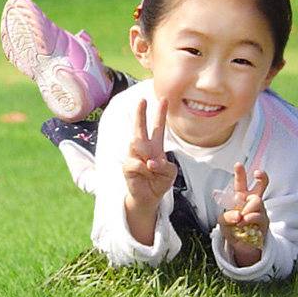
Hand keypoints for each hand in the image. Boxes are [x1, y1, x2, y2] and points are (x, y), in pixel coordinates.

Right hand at [124, 98, 176, 223]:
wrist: (149, 197)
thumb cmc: (159, 182)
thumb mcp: (170, 173)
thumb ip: (164, 165)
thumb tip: (150, 162)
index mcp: (155, 146)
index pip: (158, 126)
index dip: (161, 113)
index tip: (164, 98)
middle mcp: (143, 148)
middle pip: (140, 127)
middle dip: (140, 113)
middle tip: (142, 99)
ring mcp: (133, 156)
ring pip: (137, 143)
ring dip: (147, 154)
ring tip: (152, 166)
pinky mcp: (128, 166)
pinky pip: (137, 162)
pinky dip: (145, 169)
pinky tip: (146, 174)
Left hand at [218, 163, 269, 265]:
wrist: (242, 247)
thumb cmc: (232, 229)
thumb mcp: (223, 222)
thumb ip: (227, 216)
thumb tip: (238, 216)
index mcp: (241, 198)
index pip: (241, 183)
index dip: (240, 173)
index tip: (238, 164)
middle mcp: (252, 201)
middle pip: (261, 184)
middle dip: (261, 176)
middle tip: (257, 173)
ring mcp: (260, 210)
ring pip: (257, 201)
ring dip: (246, 210)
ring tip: (240, 220)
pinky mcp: (265, 221)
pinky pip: (258, 215)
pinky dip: (248, 220)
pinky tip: (243, 225)